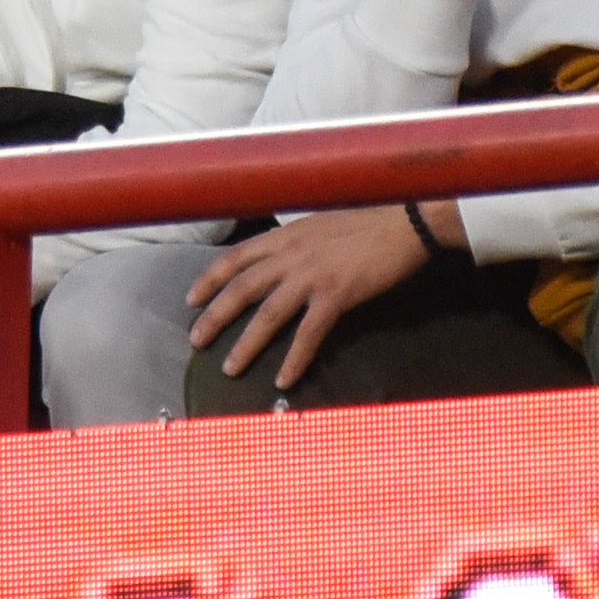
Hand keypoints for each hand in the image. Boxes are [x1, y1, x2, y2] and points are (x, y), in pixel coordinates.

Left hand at [188, 205, 444, 392]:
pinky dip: (295, 358)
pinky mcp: (337, 294)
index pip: (235, 257)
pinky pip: (308, 333)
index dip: (209, 279)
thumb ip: (295, 244)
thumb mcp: (319, 225)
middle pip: (241, 288)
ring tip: (231, 367)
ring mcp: (312, 274)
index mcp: (285, 235)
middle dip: (215, 316)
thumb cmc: (367, 221)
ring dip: (246, 344)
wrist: (405, 220)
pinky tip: (285, 378)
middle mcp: (291, 253)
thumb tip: (279, 261)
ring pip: (267, 314)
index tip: (192, 298)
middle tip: (196, 340)